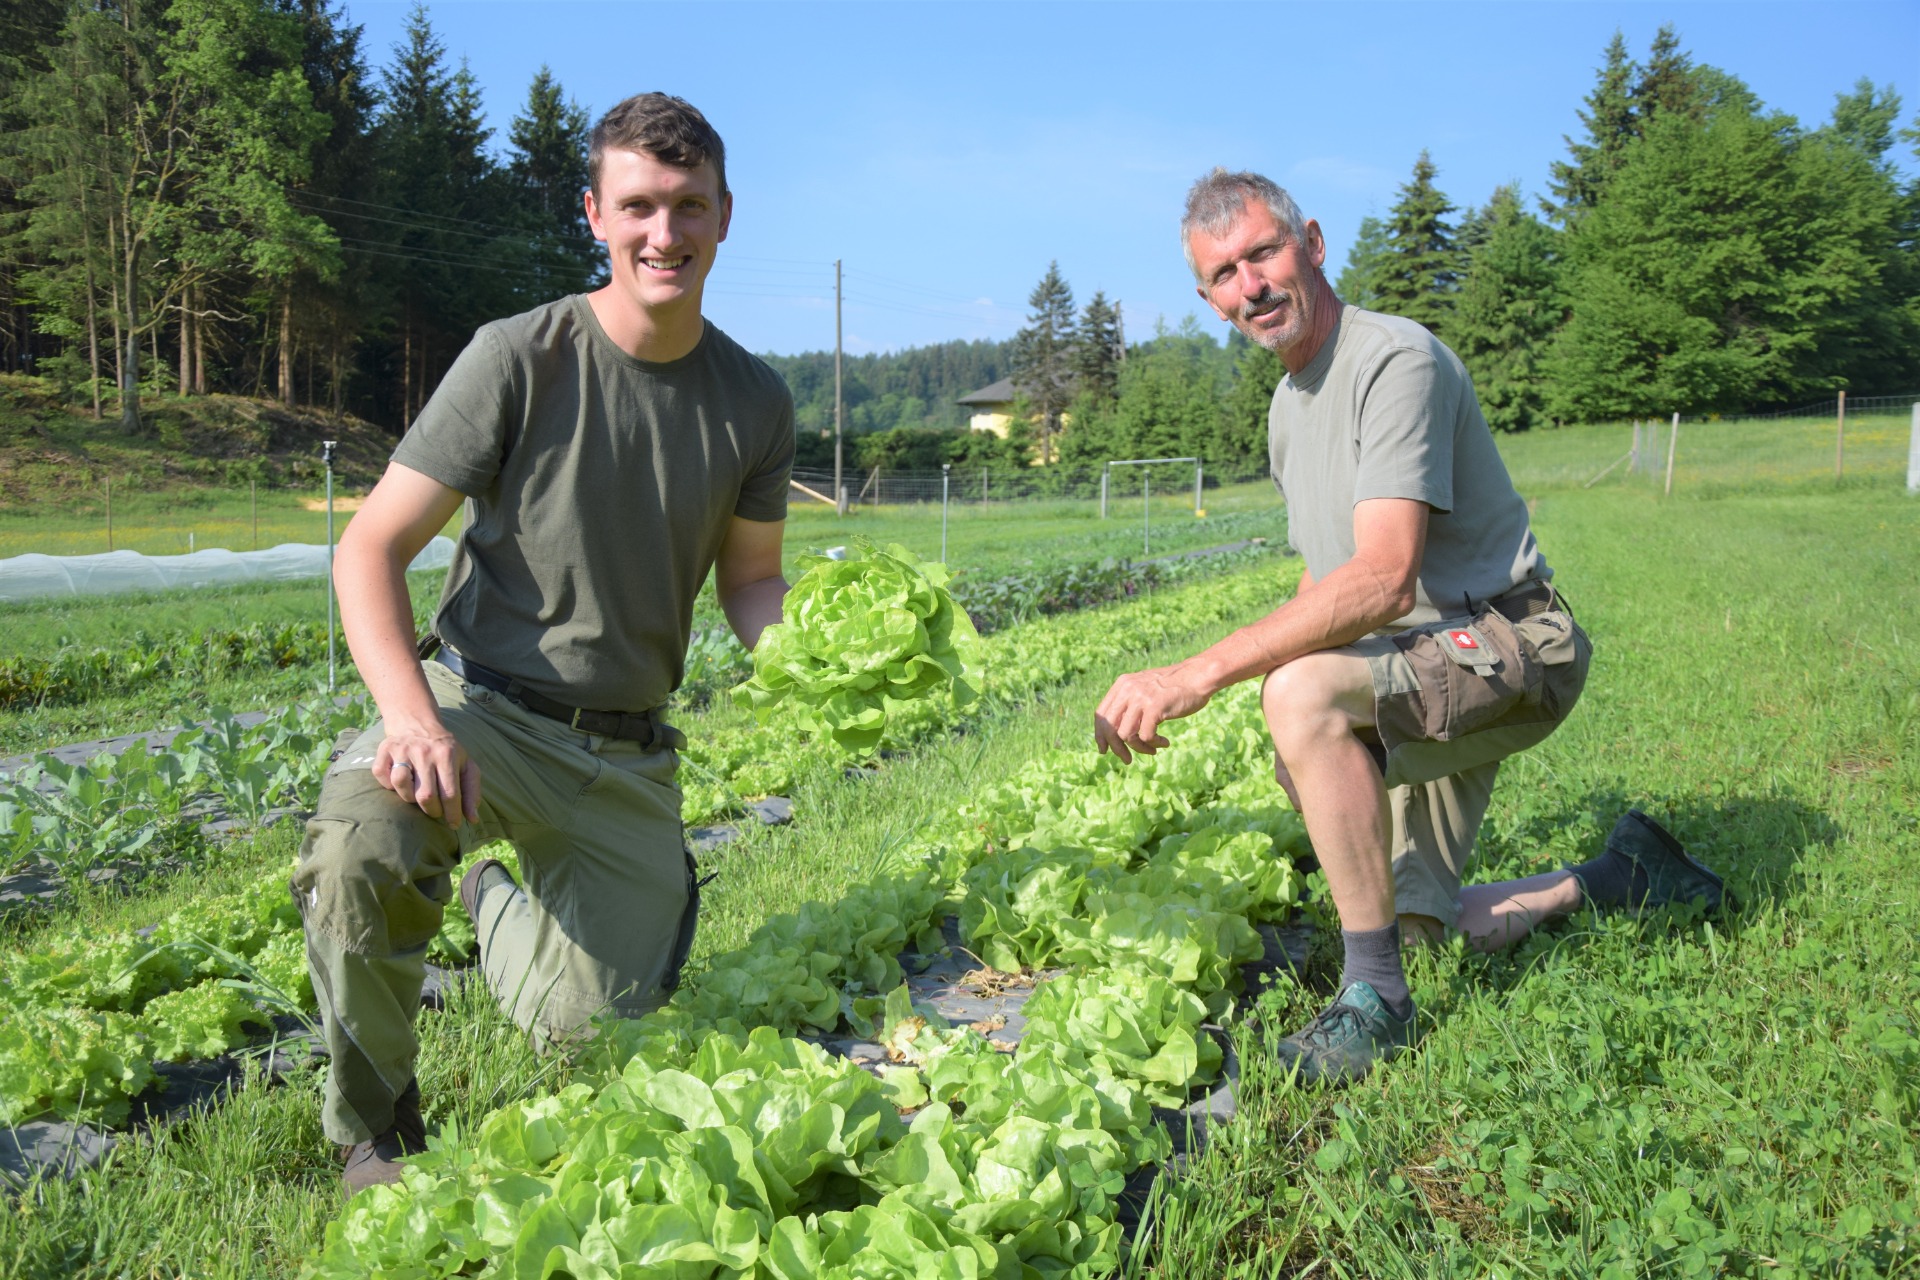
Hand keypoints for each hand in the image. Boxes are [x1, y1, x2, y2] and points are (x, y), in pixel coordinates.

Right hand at [373, 722, 480, 826]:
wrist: (418, 724)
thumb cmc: (445, 751)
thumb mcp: (465, 765)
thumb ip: (472, 791)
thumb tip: (473, 820)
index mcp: (447, 755)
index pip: (449, 793)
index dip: (452, 814)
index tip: (453, 824)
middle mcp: (424, 751)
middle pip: (425, 795)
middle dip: (432, 810)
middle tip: (435, 810)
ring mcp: (402, 749)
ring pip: (401, 785)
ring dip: (409, 799)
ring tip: (417, 796)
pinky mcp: (384, 750)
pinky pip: (381, 776)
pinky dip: (388, 785)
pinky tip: (401, 783)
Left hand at [1093, 665, 1212, 763]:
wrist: (1198, 676)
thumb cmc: (1174, 687)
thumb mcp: (1145, 688)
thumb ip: (1129, 704)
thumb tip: (1115, 733)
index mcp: (1122, 684)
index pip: (1101, 714)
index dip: (1100, 735)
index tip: (1104, 750)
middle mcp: (1128, 689)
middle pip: (1109, 727)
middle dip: (1116, 748)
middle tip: (1127, 759)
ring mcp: (1141, 698)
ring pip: (1126, 735)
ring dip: (1138, 748)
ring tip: (1152, 749)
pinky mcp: (1155, 707)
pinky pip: (1146, 736)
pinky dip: (1153, 744)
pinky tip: (1164, 743)